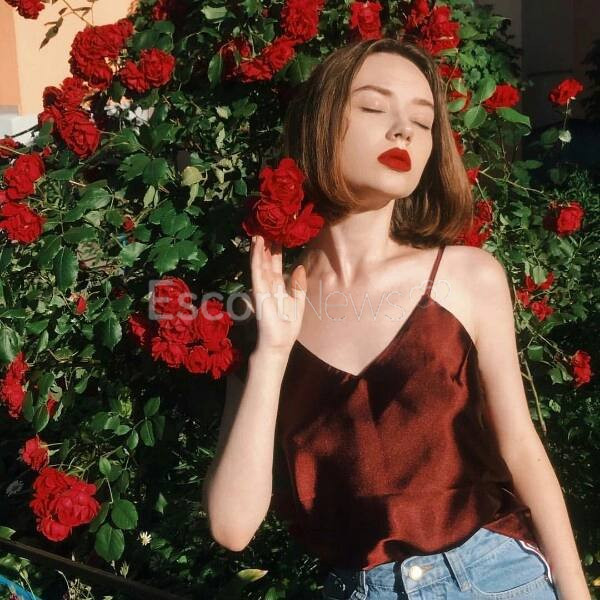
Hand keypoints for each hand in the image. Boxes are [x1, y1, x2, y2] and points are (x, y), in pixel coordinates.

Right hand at [248, 234, 306, 354]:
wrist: (279, 342)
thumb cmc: (287, 325)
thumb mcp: (298, 302)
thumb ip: (298, 285)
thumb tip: (299, 267)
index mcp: (278, 287)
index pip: (275, 265)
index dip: (276, 251)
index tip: (278, 236)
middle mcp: (268, 284)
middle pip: (267, 261)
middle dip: (267, 246)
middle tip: (266, 228)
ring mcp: (262, 287)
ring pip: (260, 264)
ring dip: (258, 249)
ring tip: (258, 233)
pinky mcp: (258, 291)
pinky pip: (257, 272)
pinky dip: (256, 259)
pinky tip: (256, 247)